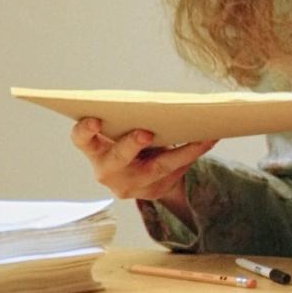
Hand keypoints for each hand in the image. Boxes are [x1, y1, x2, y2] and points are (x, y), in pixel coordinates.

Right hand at [70, 117, 215, 223]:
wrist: (143, 174)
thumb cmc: (130, 141)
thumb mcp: (122, 131)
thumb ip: (128, 119)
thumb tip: (156, 100)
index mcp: (95, 149)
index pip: (81, 140)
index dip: (84, 131)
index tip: (95, 120)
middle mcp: (108, 171)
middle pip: (118, 159)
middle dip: (131, 145)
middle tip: (146, 132)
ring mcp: (130, 185)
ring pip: (157, 168)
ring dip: (182, 151)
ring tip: (203, 135)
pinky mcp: (153, 191)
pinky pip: (175, 171)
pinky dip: (193, 153)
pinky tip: (210, 139)